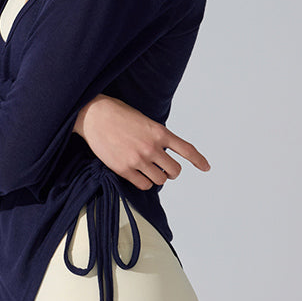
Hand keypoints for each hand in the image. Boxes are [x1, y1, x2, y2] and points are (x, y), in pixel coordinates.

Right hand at [73, 94, 210, 190]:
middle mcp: (152, 147)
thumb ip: (158, 137)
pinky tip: (138, 175)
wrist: (95, 115)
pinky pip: (144, 185)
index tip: (206, 167)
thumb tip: (164, 154)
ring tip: (149, 170)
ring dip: (158, 178)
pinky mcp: (124, 169)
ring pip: (160, 180)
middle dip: (171, 171)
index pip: (186, 149)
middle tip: (163, 168)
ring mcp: (138, 159)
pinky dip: (144, 182)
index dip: (199, 160)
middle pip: (175, 171)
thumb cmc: (118, 115)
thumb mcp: (145, 121)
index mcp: (159, 132)